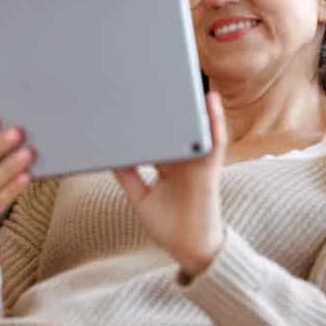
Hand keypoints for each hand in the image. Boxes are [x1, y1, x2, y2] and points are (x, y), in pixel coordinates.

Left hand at [114, 91, 226, 276]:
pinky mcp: (208, 167)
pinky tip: (210, 100)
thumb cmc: (168, 225)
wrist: (189, 248)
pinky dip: (214, 120)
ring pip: (195, 126)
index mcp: (168, 165)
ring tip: (183, 77)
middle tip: (151, 76)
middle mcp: (183, 159)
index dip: (146, 116)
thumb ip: (128, 176)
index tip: (131, 97)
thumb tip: (111, 155)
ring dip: (192, 104)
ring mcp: (197, 161)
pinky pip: (214, 139)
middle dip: (166, 103)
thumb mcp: (139, 197)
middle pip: (175, 125)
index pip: (157, 134)